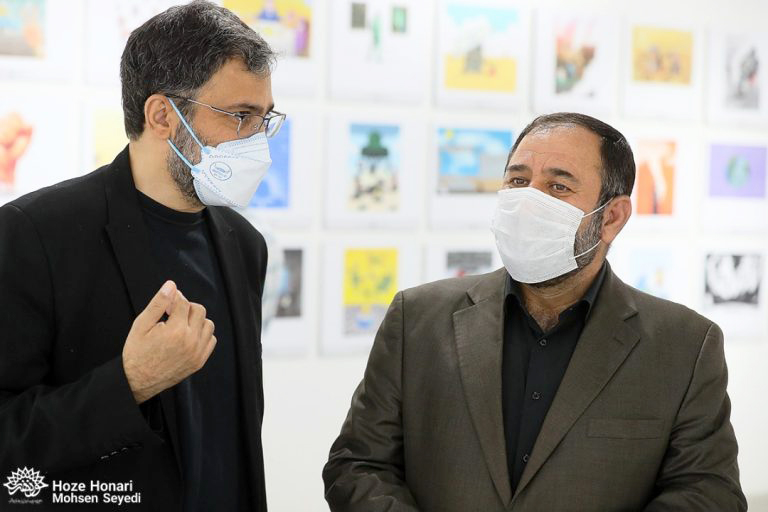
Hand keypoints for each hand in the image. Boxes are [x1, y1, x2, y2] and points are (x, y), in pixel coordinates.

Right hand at [122, 280, 215, 403]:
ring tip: (180, 325)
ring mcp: (197, 353)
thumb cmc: (137, 352)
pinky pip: (211, 340)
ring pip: (208, 324)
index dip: (174, 299)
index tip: (166, 305)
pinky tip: (187, 336)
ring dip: (196, 320)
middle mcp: (190, 341)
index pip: (184, 302)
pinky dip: (202, 335)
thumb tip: (172, 285)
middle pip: (199, 310)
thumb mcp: (142, 324)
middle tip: (172, 314)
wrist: (137, 381)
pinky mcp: (200, 361)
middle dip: (186, 308)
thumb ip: (158, 303)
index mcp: (175, 330)